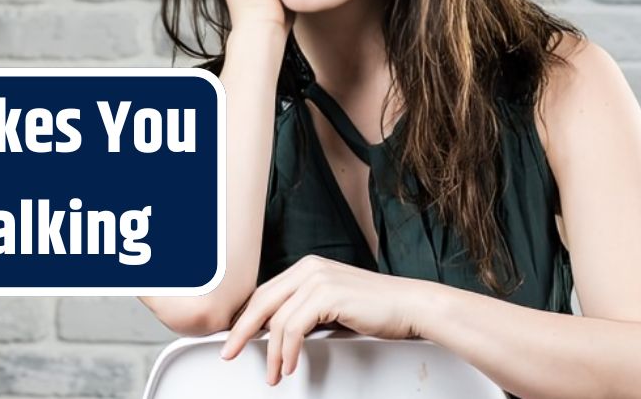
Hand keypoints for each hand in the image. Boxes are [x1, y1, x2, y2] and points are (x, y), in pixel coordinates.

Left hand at [218, 254, 423, 385]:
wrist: (410, 306)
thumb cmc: (377, 309)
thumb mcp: (332, 304)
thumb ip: (306, 309)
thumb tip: (277, 330)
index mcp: (307, 267)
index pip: (265, 292)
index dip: (246, 317)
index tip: (234, 336)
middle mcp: (309, 268)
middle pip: (262, 302)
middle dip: (242, 331)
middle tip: (230, 353)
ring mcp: (318, 279)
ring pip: (277, 320)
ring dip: (272, 352)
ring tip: (273, 372)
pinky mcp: (328, 295)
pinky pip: (294, 328)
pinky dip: (288, 350)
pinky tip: (290, 364)